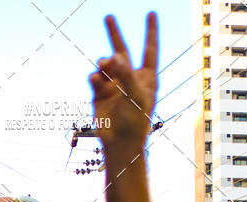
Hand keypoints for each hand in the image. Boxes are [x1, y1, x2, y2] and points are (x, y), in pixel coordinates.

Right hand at [90, 13, 157, 150]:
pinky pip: (95, 79)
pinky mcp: (99, 95)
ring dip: (104, 62)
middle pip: (122, 51)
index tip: (151, 13)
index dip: (151, 32)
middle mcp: (129, 78)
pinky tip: (96, 80)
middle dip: (115, 34)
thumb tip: (114, 56)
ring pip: (106, 65)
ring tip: (104, 65)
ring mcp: (114, 86)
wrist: (120, 143)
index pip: (149, 50)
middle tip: (108, 16)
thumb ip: (126, 74)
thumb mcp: (136, 95)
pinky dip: (95, 77)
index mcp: (146, 77)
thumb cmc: (136, 121)